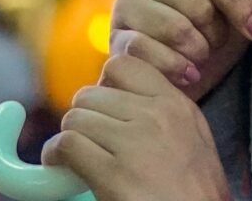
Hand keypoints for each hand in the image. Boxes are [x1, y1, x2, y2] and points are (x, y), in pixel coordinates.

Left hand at [46, 53, 230, 200]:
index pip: (124, 64)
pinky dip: (56, 157)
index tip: (104, 110)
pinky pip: (67, 144)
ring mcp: (134, 142)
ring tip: (73, 158)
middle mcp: (156, 115)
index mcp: (177, 105)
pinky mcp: (113, 172)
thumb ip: (163, 114)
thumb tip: (120, 102)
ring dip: (69, 138)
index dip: (105, 86)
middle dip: (84, 117)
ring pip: (75, 117)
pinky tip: (63, 169)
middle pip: (92, 92)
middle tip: (88, 141)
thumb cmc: (195, 193)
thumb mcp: (194, 140)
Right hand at [111, 0, 251, 100]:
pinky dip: (175, 67)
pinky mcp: (112, 37)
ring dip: (199, 52)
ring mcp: (122, 2)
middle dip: (217, 33)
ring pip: (176, 29)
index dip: (239, 1)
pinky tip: (187, 74)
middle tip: (216, 44)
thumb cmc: (206, 26)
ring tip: (201, 57)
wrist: (168, 67)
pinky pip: (149, 52)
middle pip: (197, 3)